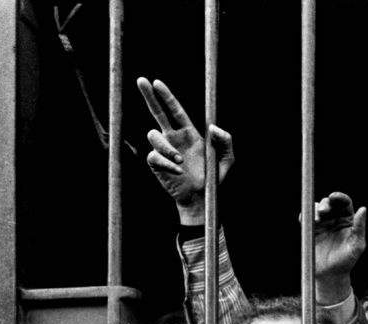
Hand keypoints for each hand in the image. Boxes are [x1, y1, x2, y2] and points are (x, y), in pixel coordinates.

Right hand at [138, 77, 234, 225]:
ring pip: (153, 135)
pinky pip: (154, 155)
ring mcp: (163, 150)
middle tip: (141, 80)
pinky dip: (167, 162)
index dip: (167, 96)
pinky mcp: (156, 164)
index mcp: (189, 134)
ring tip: (182, 161)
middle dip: (149, 96)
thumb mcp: (226, 160)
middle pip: (157, 113)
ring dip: (167, 147)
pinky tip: (178, 171)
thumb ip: (225, 142)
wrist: (202, 199)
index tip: (157, 83)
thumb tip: (214, 127)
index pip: (175, 110)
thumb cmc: (214, 180)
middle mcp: (174, 138)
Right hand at [312, 192, 367, 304]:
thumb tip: (363, 208)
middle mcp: (335, 219)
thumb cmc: (347, 261)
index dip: (339, 197)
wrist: (330, 274)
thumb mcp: (357, 245)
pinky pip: (306, 218)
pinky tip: (306, 219)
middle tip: (324, 212)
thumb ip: (360, 227)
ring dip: (315, 209)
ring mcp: (322, 224)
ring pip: (317, 208)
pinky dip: (305, 215)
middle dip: (326, 203)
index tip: (334, 197)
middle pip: (330, 203)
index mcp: (348, 220)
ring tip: (316, 219)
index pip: (345, 203)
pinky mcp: (311, 230)